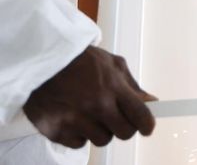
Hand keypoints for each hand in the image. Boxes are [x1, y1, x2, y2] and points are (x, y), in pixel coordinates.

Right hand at [23, 46, 155, 148]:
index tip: (147, 127)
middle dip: (125, 126)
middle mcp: (95, 105)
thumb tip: (151, 102)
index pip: (141, 116)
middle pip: (125, 133)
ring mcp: (75, 120)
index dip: (147, 125)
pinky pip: (80, 144)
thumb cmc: (78, 60)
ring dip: (101, 130)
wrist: (40, 59)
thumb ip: (132, 85)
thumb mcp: (112, 64)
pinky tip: (75, 117)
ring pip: (103, 140)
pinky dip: (80, 134)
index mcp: (112, 87)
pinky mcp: (56, 131)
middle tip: (117, 116)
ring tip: (91, 112)